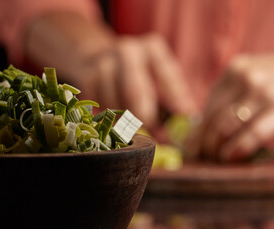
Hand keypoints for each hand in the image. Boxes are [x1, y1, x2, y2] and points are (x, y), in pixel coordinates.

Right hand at [25, 13, 195, 129]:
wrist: (102, 58)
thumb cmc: (142, 74)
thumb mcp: (162, 79)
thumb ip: (176, 100)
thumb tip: (188, 126)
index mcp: (153, 48)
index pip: (168, 78)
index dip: (176, 103)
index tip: (180, 125)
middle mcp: (127, 51)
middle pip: (135, 92)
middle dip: (145, 118)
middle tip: (152, 135)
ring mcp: (103, 63)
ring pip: (115, 105)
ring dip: (126, 121)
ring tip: (133, 123)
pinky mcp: (86, 78)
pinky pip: (100, 109)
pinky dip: (109, 118)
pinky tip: (115, 114)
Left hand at [187, 34, 273, 161]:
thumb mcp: (259, 73)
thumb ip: (236, 92)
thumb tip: (213, 124)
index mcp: (236, 68)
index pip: (208, 106)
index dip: (198, 130)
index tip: (193, 146)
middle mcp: (244, 77)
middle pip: (212, 118)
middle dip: (203, 143)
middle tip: (200, 158)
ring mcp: (261, 92)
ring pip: (225, 127)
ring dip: (215, 149)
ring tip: (214, 161)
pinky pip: (250, 135)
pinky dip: (236, 150)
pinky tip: (230, 157)